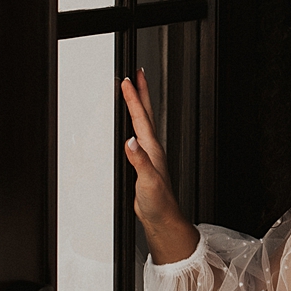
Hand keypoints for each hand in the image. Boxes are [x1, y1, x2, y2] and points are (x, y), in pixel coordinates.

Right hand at [121, 69, 197, 263]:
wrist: (162, 217)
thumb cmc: (158, 202)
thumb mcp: (147, 180)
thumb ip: (139, 161)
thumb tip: (131, 141)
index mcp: (152, 149)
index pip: (141, 118)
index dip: (134, 98)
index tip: (128, 80)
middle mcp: (152, 148)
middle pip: (146, 114)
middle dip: (141, 93)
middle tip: (137, 73)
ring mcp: (149, 155)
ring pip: (143, 123)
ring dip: (139, 105)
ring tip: (135, 91)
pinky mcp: (143, 163)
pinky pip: (138, 135)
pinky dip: (133, 124)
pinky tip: (129, 126)